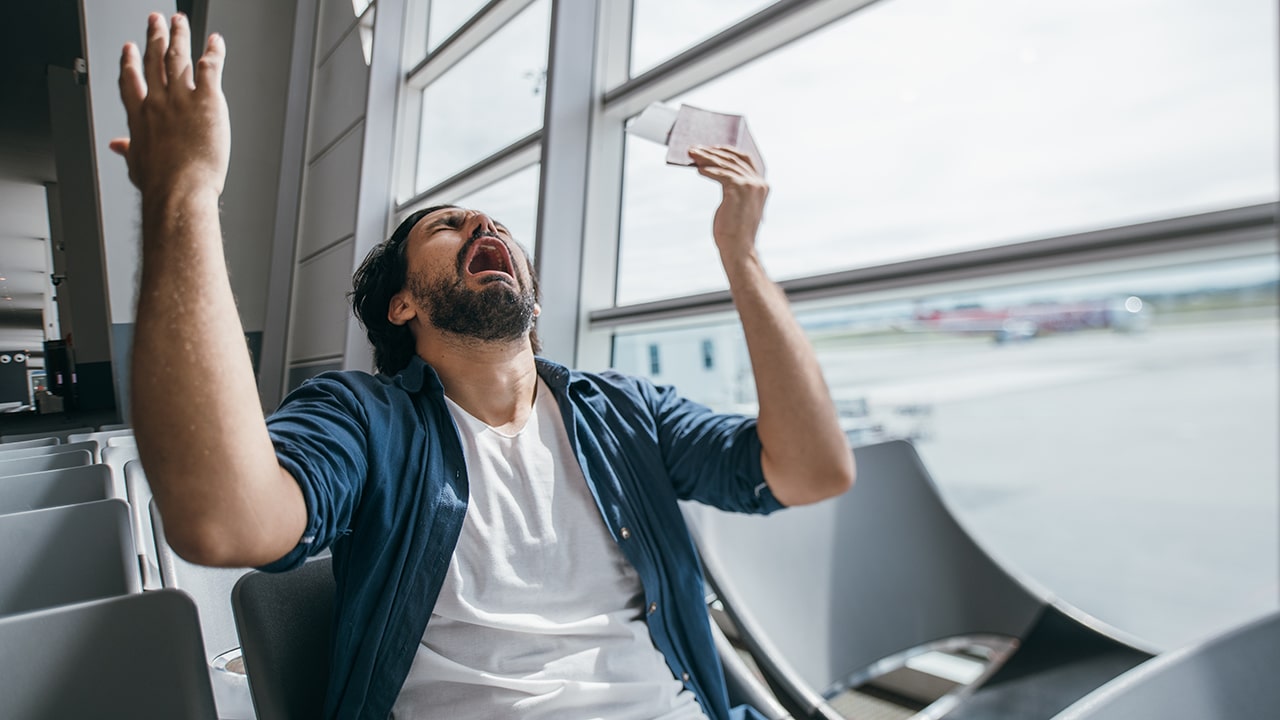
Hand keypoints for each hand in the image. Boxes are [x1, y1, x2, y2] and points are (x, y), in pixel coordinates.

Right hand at [109, 13, 229, 198]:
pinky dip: (213, 52)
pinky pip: (210, 68)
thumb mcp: (137, 166)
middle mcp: (158, 101)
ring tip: (179, 21)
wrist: (179, 189)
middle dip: (154, 36)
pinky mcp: (207, 100)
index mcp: (140, 116)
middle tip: (155, 21)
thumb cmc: (160, 185)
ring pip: (178, 57)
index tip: (129, 48)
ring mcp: (181, 98)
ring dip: (179, 35)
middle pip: (153, 60)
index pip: (131, 81)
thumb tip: (118, 147)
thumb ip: (129, 151)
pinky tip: (215, 42)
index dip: (129, 62)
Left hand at [687, 145, 768, 258]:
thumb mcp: (737, 205)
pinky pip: (720, 174)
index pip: (744, 159)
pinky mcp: (739, 189)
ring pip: (725, 164)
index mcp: (762, 185)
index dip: (727, 151)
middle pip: (733, 159)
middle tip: (694, 149)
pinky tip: (698, 170)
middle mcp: (759, 183)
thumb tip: (712, 170)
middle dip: (712, 152)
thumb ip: (733, 187)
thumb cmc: (735, 230)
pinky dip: (708, 170)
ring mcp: (750, 185)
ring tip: (692, 155)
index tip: (711, 148)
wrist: (739, 249)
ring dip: (706, 158)